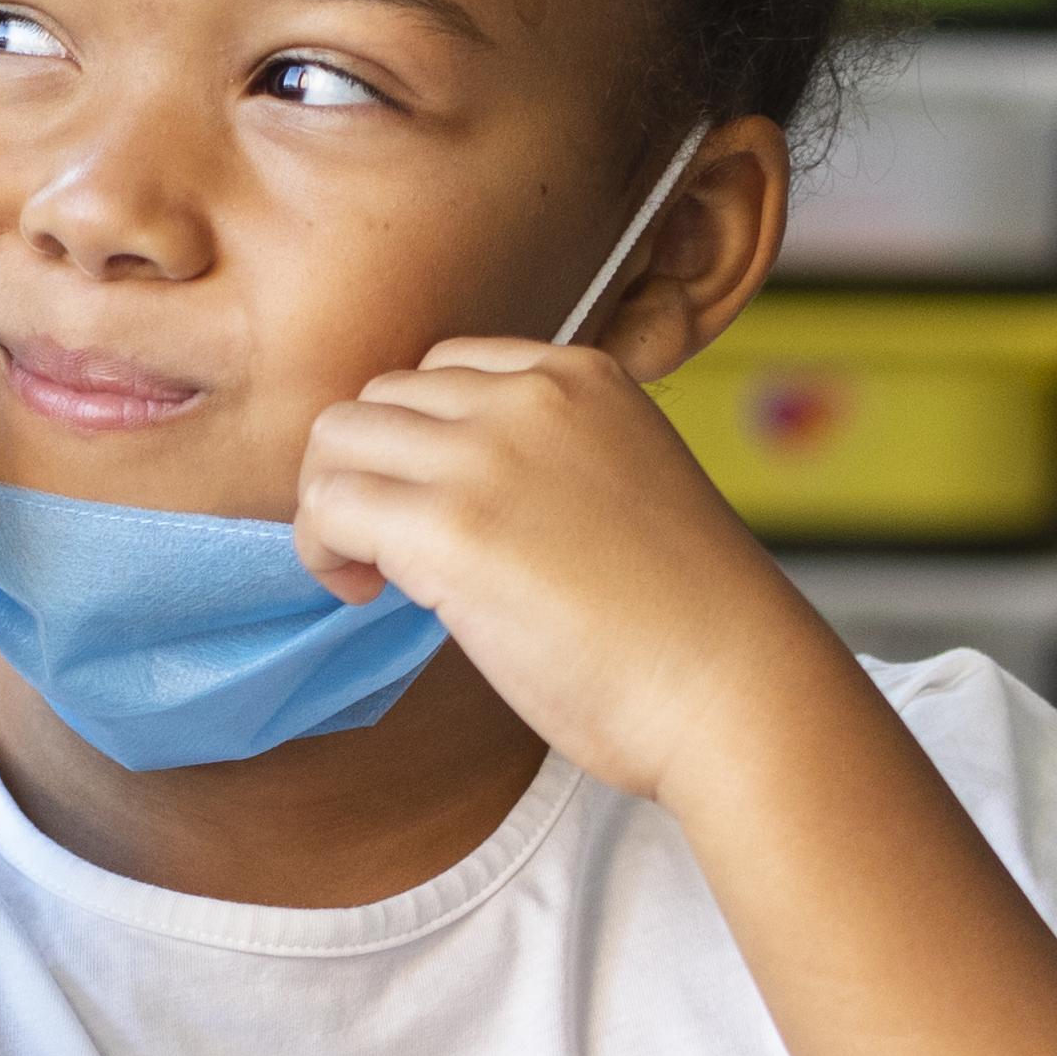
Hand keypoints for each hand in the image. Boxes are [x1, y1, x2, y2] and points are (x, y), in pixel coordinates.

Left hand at [287, 336, 833, 801]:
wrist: (733, 686)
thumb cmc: (687, 624)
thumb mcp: (623, 489)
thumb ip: (543, 465)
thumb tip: (445, 498)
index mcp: (582, 375)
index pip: (445, 369)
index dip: (418, 443)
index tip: (434, 510)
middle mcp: (529, 395)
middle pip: (379, 396)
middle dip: (365, 471)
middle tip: (387, 553)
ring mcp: (487, 454)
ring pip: (336, 438)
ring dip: (331, 505)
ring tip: (370, 574)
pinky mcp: (450, 527)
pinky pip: (329, 508)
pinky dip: (323, 550)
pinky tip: (365, 596)